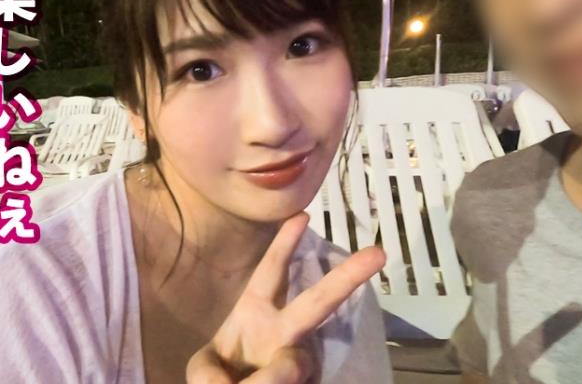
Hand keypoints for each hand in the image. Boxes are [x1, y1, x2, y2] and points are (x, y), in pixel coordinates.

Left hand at [186, 212, 385, 382]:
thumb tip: (265, 379)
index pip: (272, 271)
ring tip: (260, 381)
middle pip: (316, 302)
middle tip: (377, 254)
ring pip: (296, 364)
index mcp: (255, 311)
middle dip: (344, 278)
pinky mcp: (311, 380)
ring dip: (275, 376)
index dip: (284, 244)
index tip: (303, 215)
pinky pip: (297, 381)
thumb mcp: (204, 370)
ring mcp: (300, 360)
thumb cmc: (221, 375)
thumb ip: (214, 374)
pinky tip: (267, 383)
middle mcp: (282, 331)